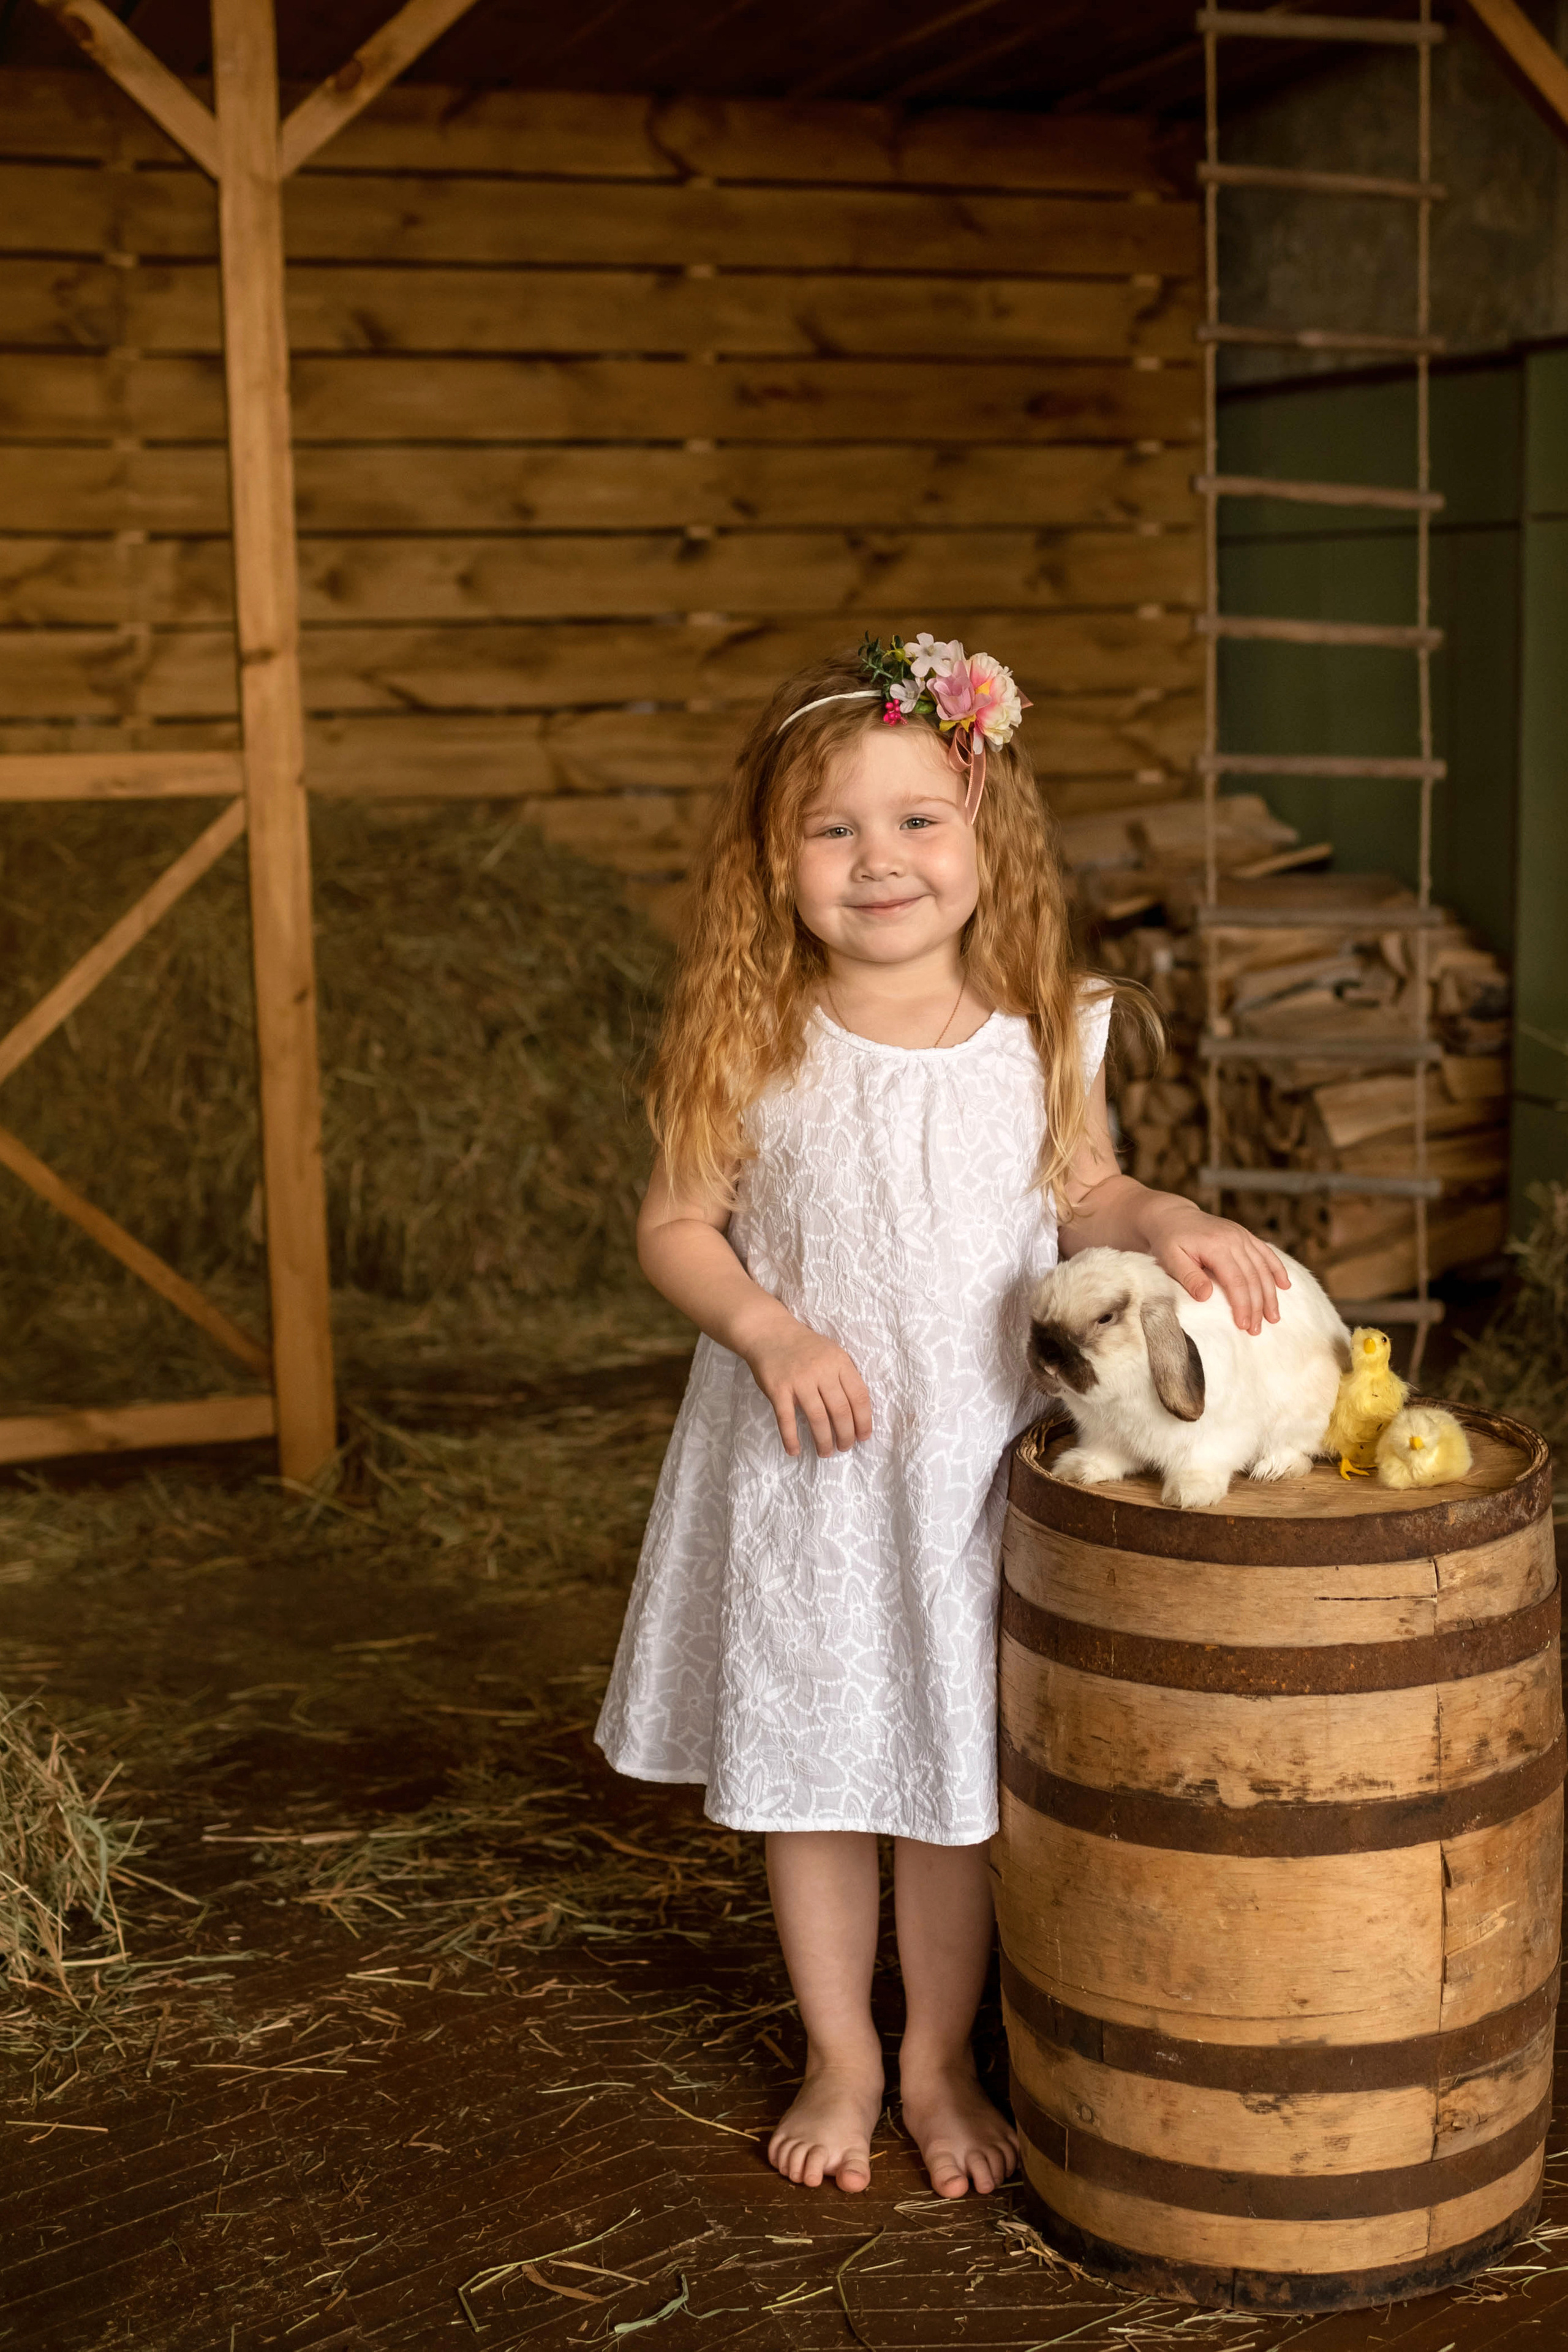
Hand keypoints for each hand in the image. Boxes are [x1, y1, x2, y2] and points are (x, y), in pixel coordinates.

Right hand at [741, 1315, 872, 1458]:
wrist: (769, 1332)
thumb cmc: (804, 1347)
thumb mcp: (831, 1352)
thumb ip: (844, 1376)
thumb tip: (859, 1412)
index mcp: (839, 1361)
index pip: (859, 1396)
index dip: (864, 1420)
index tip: (863, 1437)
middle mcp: (821, 1370)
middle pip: (840, 1411)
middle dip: (846, 1435)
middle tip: (844, 1448)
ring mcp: (799, 1380)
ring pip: (817, 1418)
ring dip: (823, 1441)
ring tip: (825, 1452)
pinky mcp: (777, 1389)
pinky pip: (787, 1419)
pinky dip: (791, 1438)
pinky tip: (795, 1451)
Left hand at [1141, 1197, 1288, 1335]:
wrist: (1172, 1216)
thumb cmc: (1168, 1241)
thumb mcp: (1170, 1258)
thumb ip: (1188, 1277)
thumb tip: (1206, 1297)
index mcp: (1216, 1245)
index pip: (1236, 1281)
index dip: (1243, 1305)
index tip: (1244, 1325)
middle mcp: (1234, 1239)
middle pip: (1253, 1278)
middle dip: (1258, 1306)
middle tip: (1257, 1330)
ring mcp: (1242, 1235)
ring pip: (1263, 1268)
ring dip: (1270, 1294)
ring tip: (1273, 1317)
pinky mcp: (1244, 1235)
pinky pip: (1266, 1253)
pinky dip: (1277, 1269)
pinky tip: (1285, 1286)